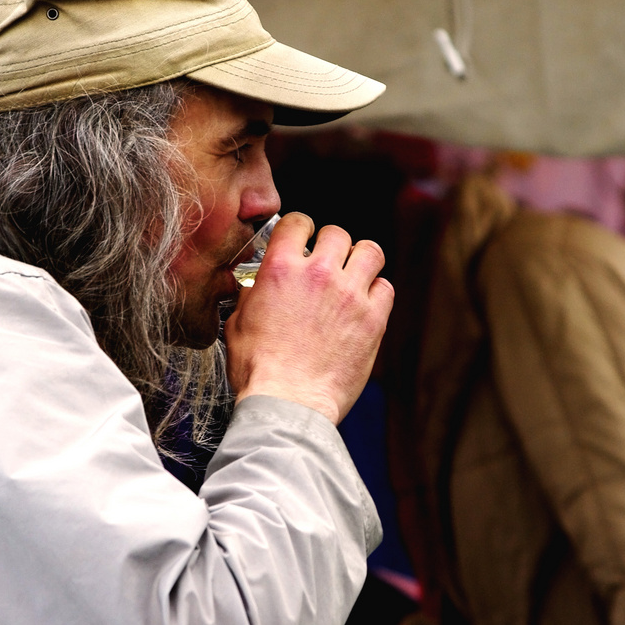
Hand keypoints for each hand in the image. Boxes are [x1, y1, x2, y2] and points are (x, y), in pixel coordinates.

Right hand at [224, 212, 392, 424]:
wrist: (288, 401)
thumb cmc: (260, 370)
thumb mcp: (238, 323)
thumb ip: (251, 295)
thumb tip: (255, 288)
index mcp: (280, 269)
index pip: (297, 223)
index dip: (301, 227)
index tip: (304, 237)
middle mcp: (318, 274)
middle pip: (337, 233)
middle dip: (332, 244)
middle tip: (329, 260)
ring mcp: (349, 295)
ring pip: (370, 252)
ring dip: (361, 260)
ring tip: (353, 274)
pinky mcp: (373, 319)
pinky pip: (386, 288)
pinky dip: (377, 292)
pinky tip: (364, 304)